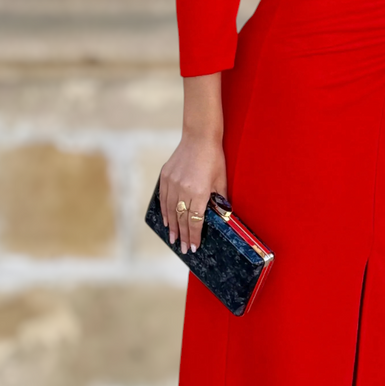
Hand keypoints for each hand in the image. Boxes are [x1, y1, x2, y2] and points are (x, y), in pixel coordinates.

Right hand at [160, 136, 226, 254]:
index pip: (195, 221)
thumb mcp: (221, 180)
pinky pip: (163, 198)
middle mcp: (183, 189)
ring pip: (170, 210)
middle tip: (184, 249)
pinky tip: (166, 220)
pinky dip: (164, 211)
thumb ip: (218, 200)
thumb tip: (220, 217)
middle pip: (181, 218)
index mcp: (199, 192)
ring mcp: (172, 182)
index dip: (194, 235)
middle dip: (183, 236)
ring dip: (172, 226)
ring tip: (174, 239)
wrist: (199, 136)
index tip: (194, 247)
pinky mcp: (165, 176)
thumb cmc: (214, 158)